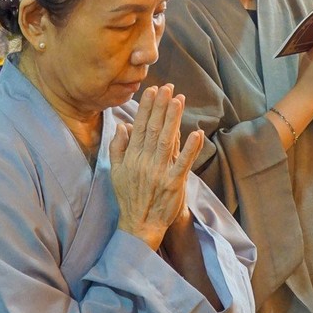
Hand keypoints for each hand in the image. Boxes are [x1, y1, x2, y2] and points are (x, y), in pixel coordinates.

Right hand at [110, 84, 203, 250]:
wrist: (139, 225)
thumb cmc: (129, 197)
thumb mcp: (116, 171)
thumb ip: (118, 148)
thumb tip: (122, 125)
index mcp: (131, 157)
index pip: (139, 127)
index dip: (147, 107)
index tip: (153, 90)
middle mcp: (144, 162)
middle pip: (153, 129)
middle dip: (161, 107)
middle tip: (168, 87)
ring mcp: (159, 172)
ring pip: (167, 141)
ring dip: (173, 120)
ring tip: (178, 100)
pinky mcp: (174, 184)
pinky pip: (183, 163)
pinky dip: (190, 149)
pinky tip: (197, 133)